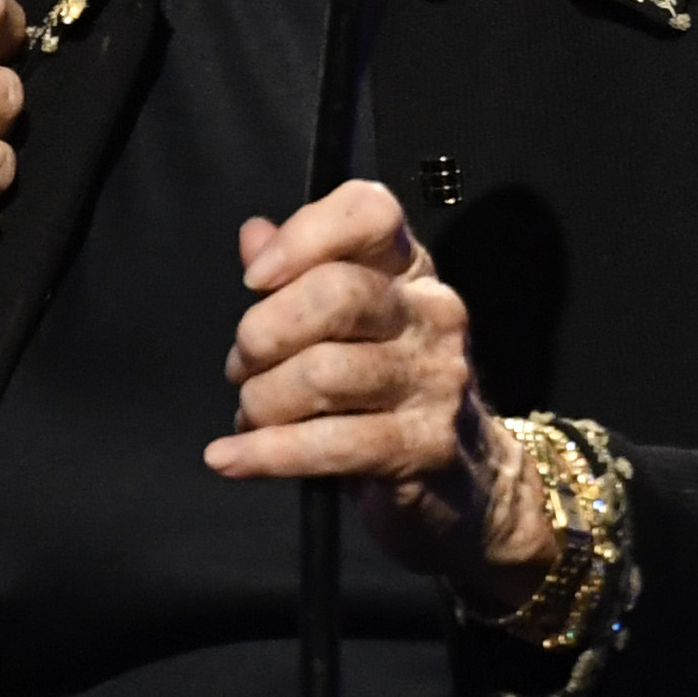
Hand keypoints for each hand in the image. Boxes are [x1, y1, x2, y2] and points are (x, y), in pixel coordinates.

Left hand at [207, 178, 558, 607]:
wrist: (467, 484)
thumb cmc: (390, 395)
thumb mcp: (352, 328)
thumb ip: (300, 278)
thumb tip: (253, 235)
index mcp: (410, 269)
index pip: (369, 212)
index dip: (305, 235)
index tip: (256, 280)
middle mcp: (432, 312)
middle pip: (336, 293)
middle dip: (264, 332)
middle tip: (242, 365)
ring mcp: (435, 379)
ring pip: (324, 373)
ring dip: (261, 400)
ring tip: (252, 413)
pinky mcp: (426, 445)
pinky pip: (329, 445)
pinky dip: (264, 454)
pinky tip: (230, 457)